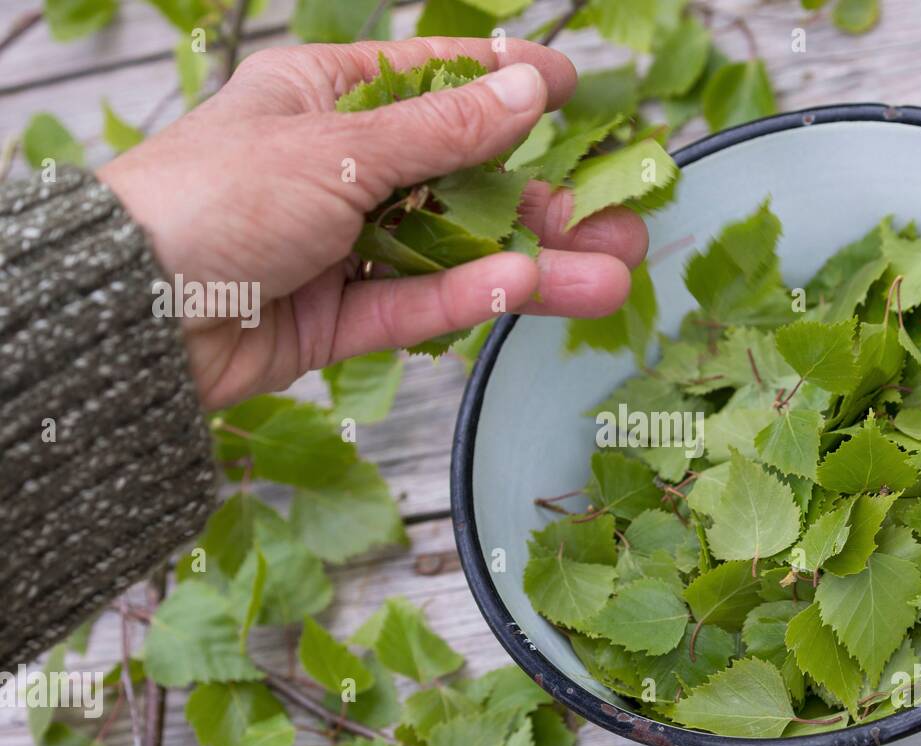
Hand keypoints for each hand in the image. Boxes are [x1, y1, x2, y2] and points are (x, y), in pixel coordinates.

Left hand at [97, 37, 648, 409]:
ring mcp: (339, 248)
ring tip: (611, 278)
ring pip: (452, 252)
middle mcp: (338, 171)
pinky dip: (465, 298)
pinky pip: (413, 305)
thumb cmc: (213, 198)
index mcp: (325, 101)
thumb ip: (443, 132)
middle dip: (546, 203)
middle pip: (463, 181)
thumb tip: (530, 86)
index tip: (575, 87)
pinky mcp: (334, 319)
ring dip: (530, 262)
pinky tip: (526, 289)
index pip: (433, 83)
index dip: (507, 82)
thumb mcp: (338, 149)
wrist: (127, 316)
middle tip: (625, 223)